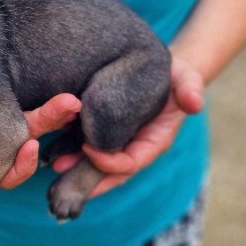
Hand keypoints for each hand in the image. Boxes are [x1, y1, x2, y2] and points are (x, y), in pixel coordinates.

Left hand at [52, 56, 204, 197]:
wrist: (161, 69)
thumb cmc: (175, 73)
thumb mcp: (186, 77)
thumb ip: (190, 88)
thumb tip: (195, 104)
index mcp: (153, 142)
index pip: (131, 162)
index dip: (109, 161)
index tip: (88, 148)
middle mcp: (133, 148)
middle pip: (109, 172)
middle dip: (85, 175)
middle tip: (59, 170)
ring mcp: (117, 143)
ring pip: (94, 164)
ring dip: (73, 166)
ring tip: (51, 163)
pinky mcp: (102, 133)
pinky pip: (84, 148)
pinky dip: (68, 150)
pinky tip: (49, 148)